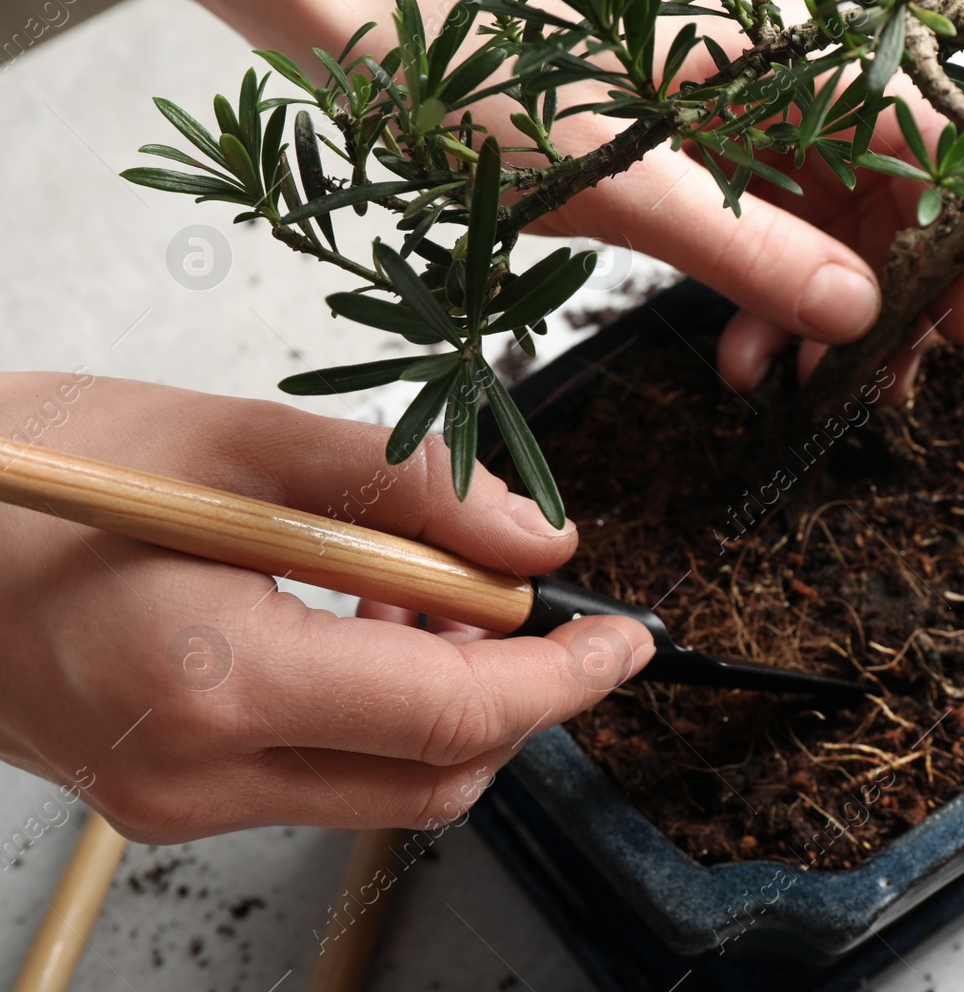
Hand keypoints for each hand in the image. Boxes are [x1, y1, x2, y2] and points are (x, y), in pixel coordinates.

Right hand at [0, 372, 650, 841]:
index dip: (562, 678)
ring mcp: (177, 801)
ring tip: (413, 591)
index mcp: (215, 679)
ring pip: (386, 789)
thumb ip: (407, 490)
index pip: (451, 712)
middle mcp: (197, 772)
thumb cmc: (44, 471)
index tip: (624, 643)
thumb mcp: (238, 444)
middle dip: (510, 696)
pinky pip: (321, 779)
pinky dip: (374, 715)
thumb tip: (539, 539)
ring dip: (442, 702)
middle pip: (435, 775)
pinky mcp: (165, 800)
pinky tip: (354, 624)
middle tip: (509, 594)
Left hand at [63, 0, 963, 397]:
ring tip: (779, 382)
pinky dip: (758, 297)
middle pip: (880, 191)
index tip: (941, 325)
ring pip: (819, 223)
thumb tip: (859, 311)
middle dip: (881, 295)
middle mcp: (769, 89)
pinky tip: (736, 354)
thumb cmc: (481, 84)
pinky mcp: (684, 160)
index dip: (950, 234)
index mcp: (775, 68)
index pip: (919, 139)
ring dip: (815, 310)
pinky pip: (755, 234)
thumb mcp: (622, 187)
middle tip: (866, 387)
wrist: (360, 33)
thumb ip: (748, 249)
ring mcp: (728, 126)